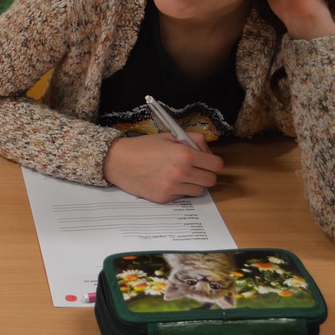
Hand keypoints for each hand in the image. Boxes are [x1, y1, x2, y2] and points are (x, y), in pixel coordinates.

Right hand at [102, 133, 221, 202]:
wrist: (118, 161)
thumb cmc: (143, 146)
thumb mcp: (169, 136)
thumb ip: (192, 140)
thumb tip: (207, 152)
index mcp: (185, 154)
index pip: (216, 165)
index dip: (213, 162)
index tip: (207, 162)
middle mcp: (181, 172)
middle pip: (211, 180)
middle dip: (206, 174)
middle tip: (195, 170)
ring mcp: (173, 187)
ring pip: (199, 191)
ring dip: (193, 184)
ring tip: (180, 176)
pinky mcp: (164, 198)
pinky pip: (182, 196)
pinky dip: (178, 190)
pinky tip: (166, 181)